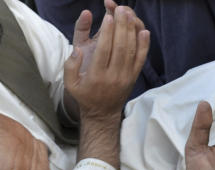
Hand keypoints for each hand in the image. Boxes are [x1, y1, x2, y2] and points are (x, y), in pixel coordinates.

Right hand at [64, 3, 149, 120]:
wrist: (102, 114)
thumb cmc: (85, 95)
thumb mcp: (70, 84)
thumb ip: (70, 65)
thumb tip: (78, 49)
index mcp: (96, 76)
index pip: (104, 50)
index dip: (107, 32)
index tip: (108, 16)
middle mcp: (113, 76)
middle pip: (120, 47)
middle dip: (121, 25)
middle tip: (120, 9)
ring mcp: (126, 77)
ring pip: (131, 50)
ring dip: (132, 30)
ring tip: (128, 13)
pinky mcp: (134, 77)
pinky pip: (141, 59)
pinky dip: (144, 44)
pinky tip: (144, 30)